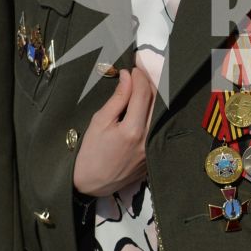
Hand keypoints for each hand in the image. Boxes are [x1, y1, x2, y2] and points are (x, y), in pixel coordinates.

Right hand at [73, 68, 153, 196]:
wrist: (92, 183)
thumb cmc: (90, 152)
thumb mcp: (99, 122)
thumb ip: (117, 99)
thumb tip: (128, 77)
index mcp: (133, 129)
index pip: (143, 94)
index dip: (140, 77)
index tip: (134, 67)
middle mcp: (148, 138)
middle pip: (157, 102)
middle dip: (151, 83)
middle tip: (141, 72)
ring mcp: (153, 147)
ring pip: (161, 114)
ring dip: (155, 97)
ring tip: (144, 85)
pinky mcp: (154, 154)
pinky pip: (159, 127)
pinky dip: (154, 113)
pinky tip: (147, 105)